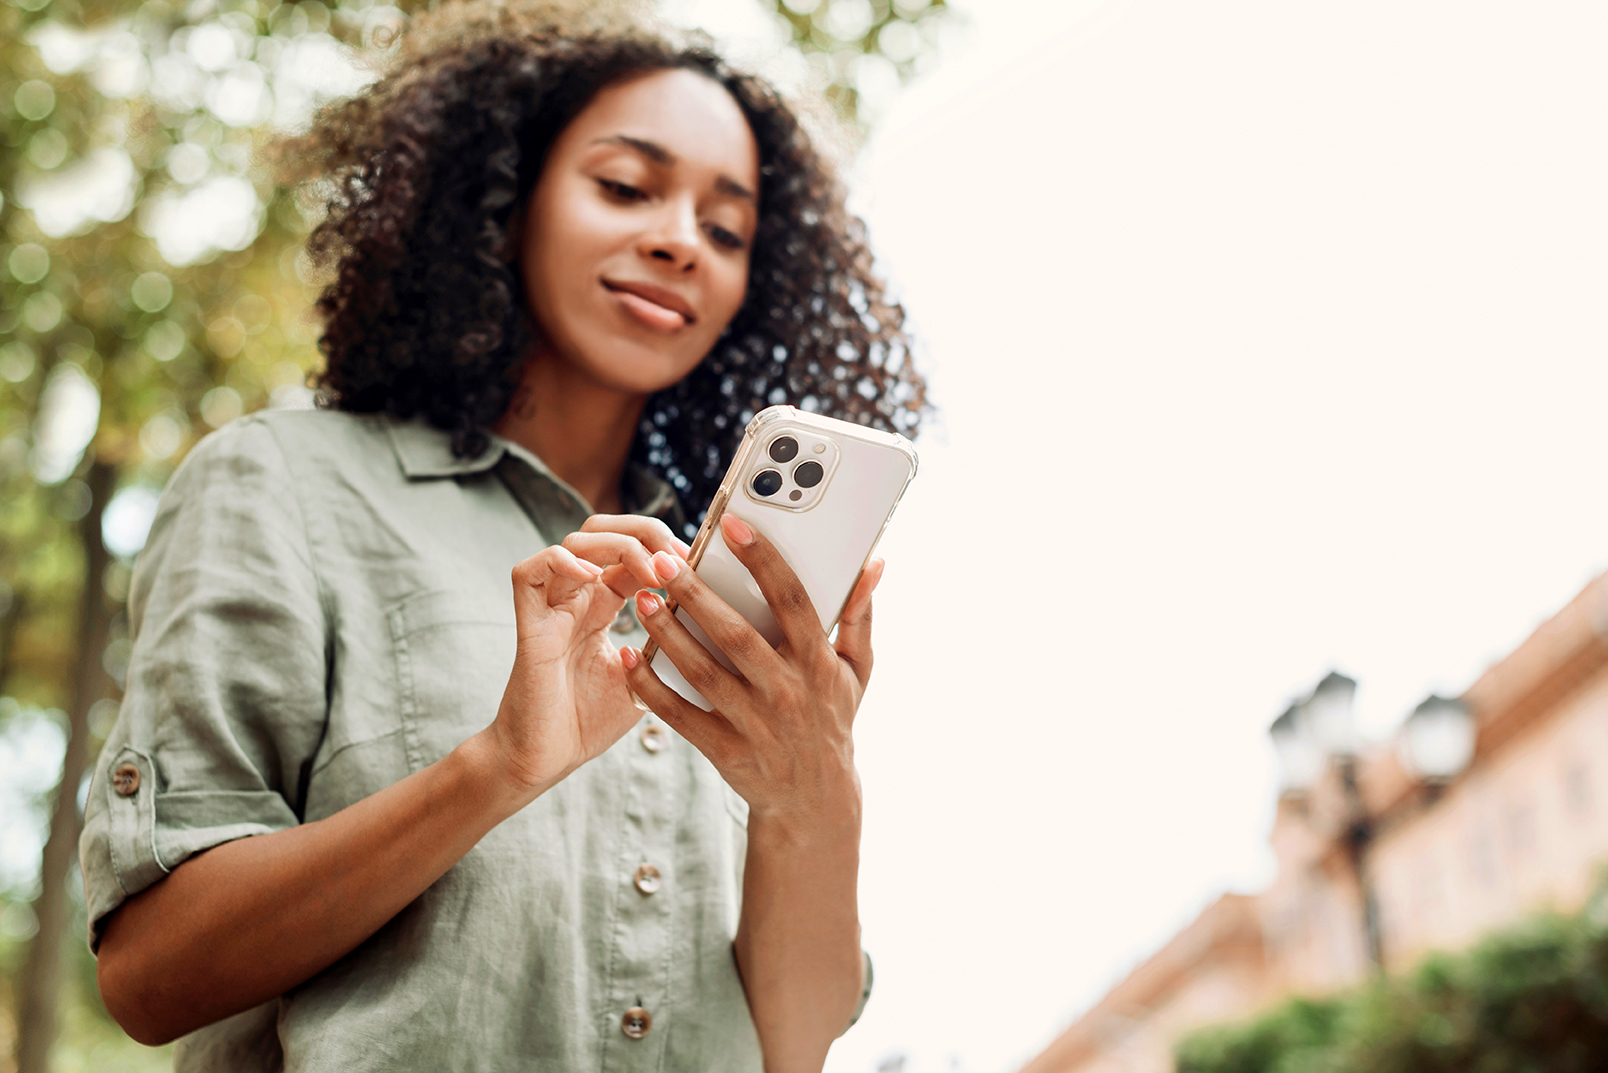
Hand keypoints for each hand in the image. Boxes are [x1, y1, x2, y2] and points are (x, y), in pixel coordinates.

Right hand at [487, 515, 687, 792]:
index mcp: (603, 605)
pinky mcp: (529, 626)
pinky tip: (596, 578)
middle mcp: (576, 598)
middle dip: (644, 531)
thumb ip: (666, 644)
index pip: (632, 550)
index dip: (666, 547)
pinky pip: (529, 572)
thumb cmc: (590, 722)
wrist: (545, 761)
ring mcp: (551, 608)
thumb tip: (713, 620)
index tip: (698, 563)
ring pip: (574, 542)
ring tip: (650, 571)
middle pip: (602, 530)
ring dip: (617, 546)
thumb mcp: (645, 677)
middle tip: (676, 557)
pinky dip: (562, 563)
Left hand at [621, 513, 884, 827]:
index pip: (791, 600)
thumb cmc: (832, 720)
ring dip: (669, 633)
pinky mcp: (726, 751)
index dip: (763, 560)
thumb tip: (873, 563)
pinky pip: (682, 716)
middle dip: (697, 593)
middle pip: (736, 633)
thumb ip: (860, 614)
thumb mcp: (857, 670)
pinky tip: (630, 658)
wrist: (814, 803)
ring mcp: (756, 724)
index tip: (732, 526)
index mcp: (819, 662)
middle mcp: (788, 691)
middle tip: (663, 560)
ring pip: (703, 671)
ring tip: (643, 598)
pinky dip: (653, 688)